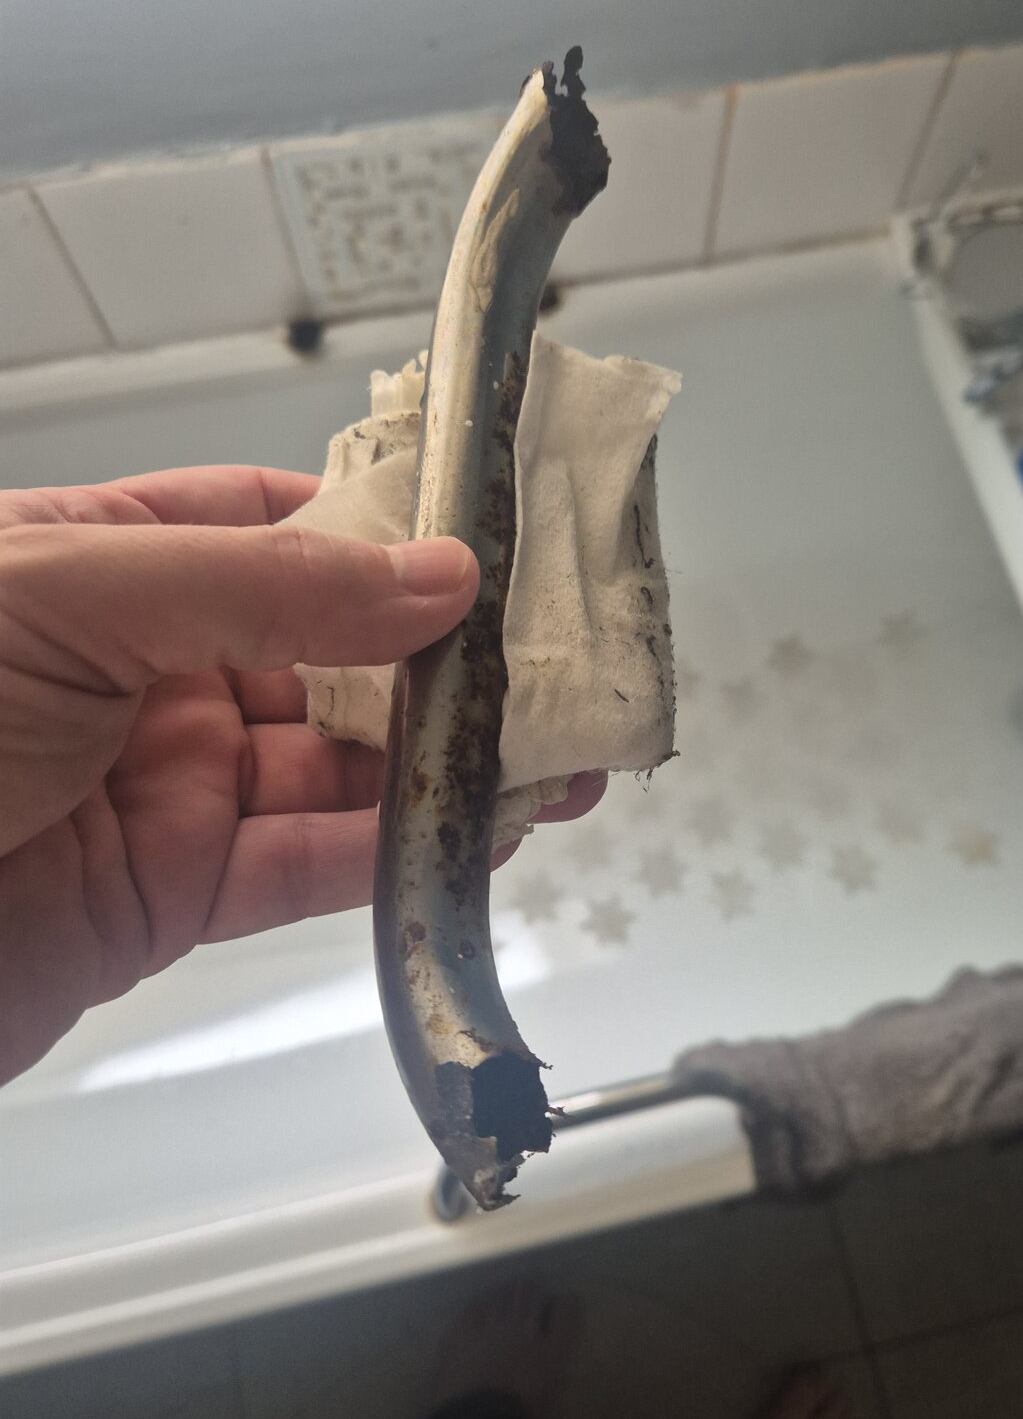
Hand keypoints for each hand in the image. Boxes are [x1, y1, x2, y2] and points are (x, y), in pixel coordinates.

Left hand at [0, 467, 603, 1083]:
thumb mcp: (69, 601)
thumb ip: (263, 588)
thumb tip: (439, 577)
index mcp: (98, 564)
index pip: (265, 522)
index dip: (378, 527)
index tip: (489, 534)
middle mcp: (140, 667)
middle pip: (324, 651)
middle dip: (439, 659)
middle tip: (557, 661)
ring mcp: (163, 783)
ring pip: (334, 765)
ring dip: (442, 765)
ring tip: (556, 757)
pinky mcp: (173, 895)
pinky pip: (307, 866)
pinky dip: (396, 855)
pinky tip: (481, 835)